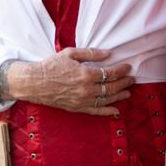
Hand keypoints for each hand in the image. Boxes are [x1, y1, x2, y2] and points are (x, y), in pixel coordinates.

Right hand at [11, 48, 133, 115]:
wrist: (34, 82)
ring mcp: (82, 100)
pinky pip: (96, 111)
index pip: (110, 73)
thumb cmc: (51, 66)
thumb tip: (108, 53)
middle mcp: (86, 89)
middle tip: (132, 79)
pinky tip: (116, 110)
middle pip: (111, 87)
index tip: (128, 67)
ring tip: (128, 92)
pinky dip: (108, 111)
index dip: (121, 70)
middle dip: (124, 83)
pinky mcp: (77, 108)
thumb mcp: (71, 53)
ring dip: (119, 96)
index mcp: (86, 74)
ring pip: (106, 100)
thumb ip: (91, 53)